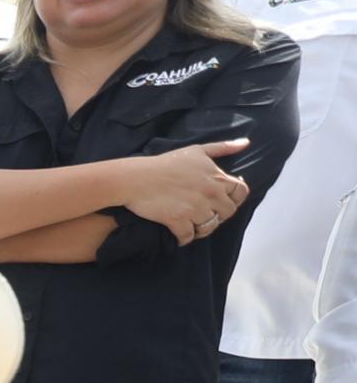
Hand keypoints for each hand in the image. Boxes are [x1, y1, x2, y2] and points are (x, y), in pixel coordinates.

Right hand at [118, 139, 251, 241]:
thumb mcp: (197, 150)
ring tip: (192, 226)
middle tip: (205, 215)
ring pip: (209, 227)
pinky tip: (178, 236)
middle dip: (218, 215)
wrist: (136, 178)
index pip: (241, 192)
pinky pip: (188, 236)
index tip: (223, 200)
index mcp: (216, 177)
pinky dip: (184, 239)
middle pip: (227, 212)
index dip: (234, 198)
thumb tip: (246, 143)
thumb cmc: (165, 163)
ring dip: (202, 229)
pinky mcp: (178, 220)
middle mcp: (210, 194)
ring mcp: (195, 208)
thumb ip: (222, 147)